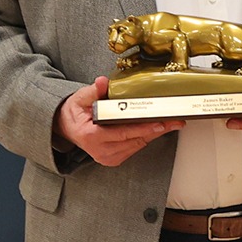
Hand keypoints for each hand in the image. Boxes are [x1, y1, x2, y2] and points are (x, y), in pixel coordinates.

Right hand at [53, 76, 182, 166]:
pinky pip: (135, 147)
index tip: (161, 123)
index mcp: (92, 137)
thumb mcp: (79, 99)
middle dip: (157, 129)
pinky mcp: (113, 159)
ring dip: (154, 134)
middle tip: (176, 121)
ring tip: (171, 123)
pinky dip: (146, 137)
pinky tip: (156, 128)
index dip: (144, 128)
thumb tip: (102, 82)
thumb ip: (92, 91)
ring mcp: (107, 157)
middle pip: (136, 139)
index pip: (124, 133)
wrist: (66, 128)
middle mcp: (100, 151)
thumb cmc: (74, 113)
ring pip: (138, 145)